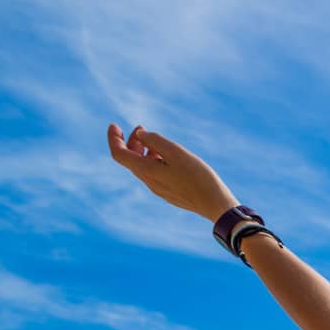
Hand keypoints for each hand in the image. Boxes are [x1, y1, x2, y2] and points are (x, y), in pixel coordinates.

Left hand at [106, 123, 239, 222]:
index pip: (119, 154)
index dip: (113, 138)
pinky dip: (153, 161)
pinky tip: (166, 157)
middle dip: (131, 141)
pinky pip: (154, 174)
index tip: (114, 125)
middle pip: (130, 159)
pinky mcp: (169, 193)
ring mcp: (159, 189)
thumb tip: (140, 135)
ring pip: (142, 167)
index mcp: (147, 171)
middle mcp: (149, 182)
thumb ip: (155, 140)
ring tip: (154, 140)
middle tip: (141, 127)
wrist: (215, 204)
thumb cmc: (197, 176)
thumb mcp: (176, 152)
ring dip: (143, 151)